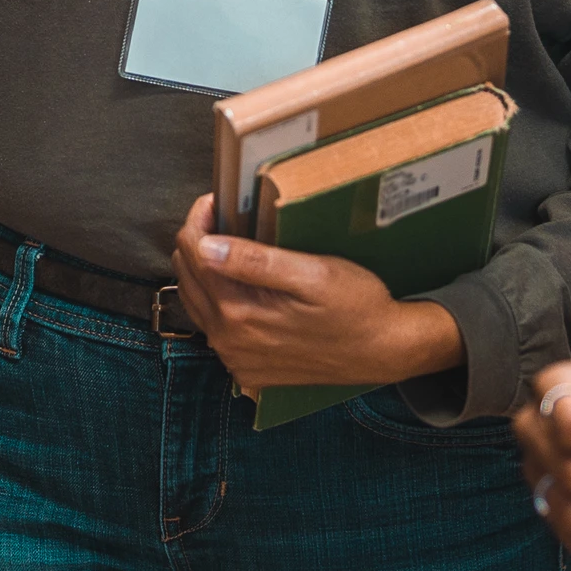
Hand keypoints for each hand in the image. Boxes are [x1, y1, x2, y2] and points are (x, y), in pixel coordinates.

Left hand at [171, 197, 464, 395]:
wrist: (383, 350)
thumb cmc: (357, 307)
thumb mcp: (312, 274)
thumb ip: (255, 262)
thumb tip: (205, 246)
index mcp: (239, 312)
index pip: (192, 252)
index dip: (199, 219)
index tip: (217, 202)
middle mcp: (228, 341)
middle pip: (187, 277)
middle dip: (198, 242)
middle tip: (225, 220)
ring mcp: (236, 358)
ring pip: (196, 303)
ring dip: (205, 272)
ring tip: (231, 248)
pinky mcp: (247, 368)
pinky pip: (215, 329)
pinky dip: (218, 303)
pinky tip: (243, 288)